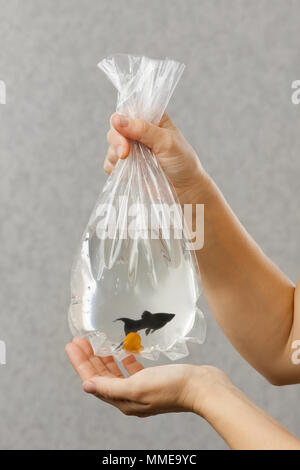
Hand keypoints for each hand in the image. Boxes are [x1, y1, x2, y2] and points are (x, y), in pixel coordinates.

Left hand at [65, 337, 229, 417]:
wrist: (203, 387)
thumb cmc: (172, 386)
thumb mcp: (138, 386)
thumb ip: (111, 386)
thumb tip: (86, 386)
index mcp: (123, 400)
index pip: (94, 380)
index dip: (81, 362)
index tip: (71, 344)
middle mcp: (130, 397)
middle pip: (102, 375)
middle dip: (89, 357)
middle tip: (79, 339)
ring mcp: (142, 388)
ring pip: (115, 372)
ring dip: (104, 357)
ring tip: (96, 342)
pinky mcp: (153, 380)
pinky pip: (132, 370)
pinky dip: (125, 359)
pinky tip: (124, 349)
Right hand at [104, 113, 211, 204]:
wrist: (186, 187)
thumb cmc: (182, 161)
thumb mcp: (166, 142)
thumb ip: (143, 129)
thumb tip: (117, 119)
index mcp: (151, 117)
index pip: (126, 111)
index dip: (120, 122)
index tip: (125, 138)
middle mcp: (139, 130)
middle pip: (115, 128)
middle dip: (116, 141)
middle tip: (124, 154)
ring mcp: (132, 147)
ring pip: (111, 145)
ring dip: (114, 155)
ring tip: (128, 164)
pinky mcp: (127, 164)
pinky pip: (110, 162)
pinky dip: (113, 167)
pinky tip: (124, 172)